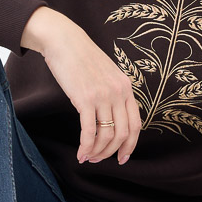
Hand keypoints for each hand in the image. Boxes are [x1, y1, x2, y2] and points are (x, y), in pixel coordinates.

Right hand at [24, 10, 141, 164]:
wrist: (64, 41)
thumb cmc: (82, 58)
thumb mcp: (107, 74)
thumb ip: (113, 94)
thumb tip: (110, 119)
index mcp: (127, 88)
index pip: (136, 125)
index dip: (130, 145)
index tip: (123, 158)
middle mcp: (118, 93)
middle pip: (122, 134)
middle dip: (112, 153)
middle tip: (100, 160)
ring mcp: (103, 96)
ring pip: (106, 136)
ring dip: (97, 152)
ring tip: (88, 157)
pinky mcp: (85, 99)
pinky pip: (89, 131)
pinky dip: (86, 146)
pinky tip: (80, 154)